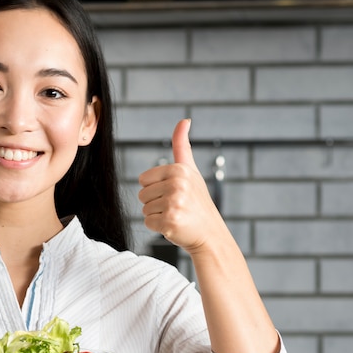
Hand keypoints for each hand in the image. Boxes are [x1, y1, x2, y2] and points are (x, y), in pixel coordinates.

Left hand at [138, 119, 225, 253]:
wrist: (210, 233)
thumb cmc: (197, 201)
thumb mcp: (190, 171)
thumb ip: (182, 146)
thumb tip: (184, 120)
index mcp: (179, 170)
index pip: (143, 179)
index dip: (155, 189)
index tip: (173, 193)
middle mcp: (177, 184)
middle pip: (142, 195)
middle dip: (155, 203)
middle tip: (176, 207)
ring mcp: (174, 203)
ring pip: (145, 210)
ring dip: (157, 216)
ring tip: (176, 215)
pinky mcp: (170, 221)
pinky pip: (148, 223)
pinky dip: (158, 227)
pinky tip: (174, 226)